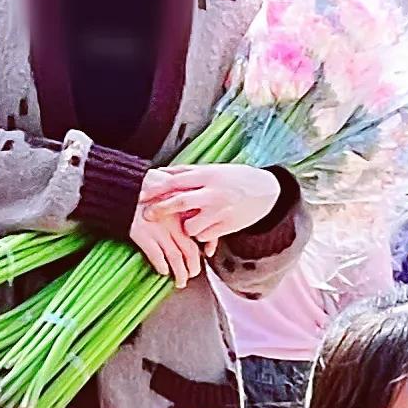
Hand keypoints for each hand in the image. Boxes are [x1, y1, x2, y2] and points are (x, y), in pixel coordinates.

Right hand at [128, 192, 206, 287]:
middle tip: (193, 273)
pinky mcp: (142, 235)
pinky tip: (163, 271)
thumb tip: (193, 213)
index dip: (209, 244)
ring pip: (176, 258)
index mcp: (183, 210)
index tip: (208, 252)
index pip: (204, 231)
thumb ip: (183, 202)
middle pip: (191, 250)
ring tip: (180, 281)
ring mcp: (158, 229)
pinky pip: (156, 256)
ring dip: (180, 273)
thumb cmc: (147, 187)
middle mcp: (173, 222)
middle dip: (194, 267)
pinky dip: (162, 266)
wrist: (123, 185)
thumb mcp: (172, 189)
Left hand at [138, 161, 281, 248]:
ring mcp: (222, 210)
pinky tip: (207, 229)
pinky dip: (201, 236)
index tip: (139, 195)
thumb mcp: (212, 170)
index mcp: (207, 175)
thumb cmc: (234, 177)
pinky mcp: (229, 226)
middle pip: (180, 202)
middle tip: (146, 216)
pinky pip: (205, 237)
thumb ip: (186, 173)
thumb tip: (159, 172)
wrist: (267, 190)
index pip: (175, 182)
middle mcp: (213, 192)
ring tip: (191, 222)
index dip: (155, 189)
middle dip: (160, 210)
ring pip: (191, 226)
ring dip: (185, 227)